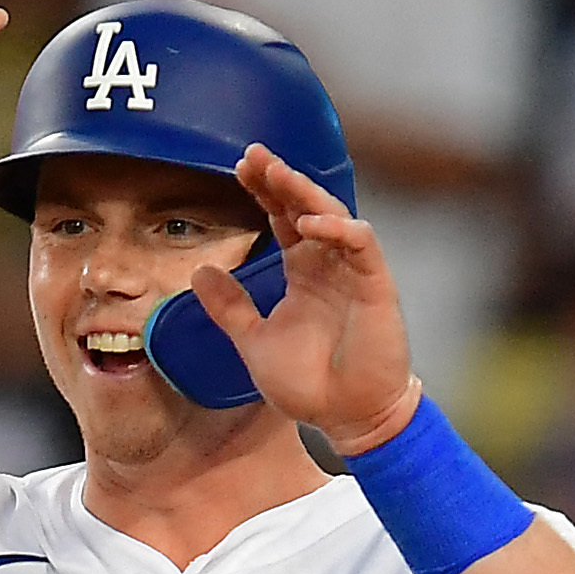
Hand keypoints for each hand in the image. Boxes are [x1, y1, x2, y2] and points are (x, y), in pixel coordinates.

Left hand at [189, 143, 419, 457]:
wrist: (350, 418)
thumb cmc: (310, 384)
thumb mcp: (254, 342)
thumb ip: (229, 308)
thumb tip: (198, 271)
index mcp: (302, 271)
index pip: (281, 217)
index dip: (263, 191)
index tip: (238, 168)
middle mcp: (327, 263)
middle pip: (304, 205)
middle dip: (281, 178)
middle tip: (254, 155)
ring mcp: (353, 271)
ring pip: (333, 215)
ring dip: (305, 194)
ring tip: (277, 176)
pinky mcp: (376, 285)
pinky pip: (361, 244)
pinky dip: (337, 230)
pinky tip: (309, 224)